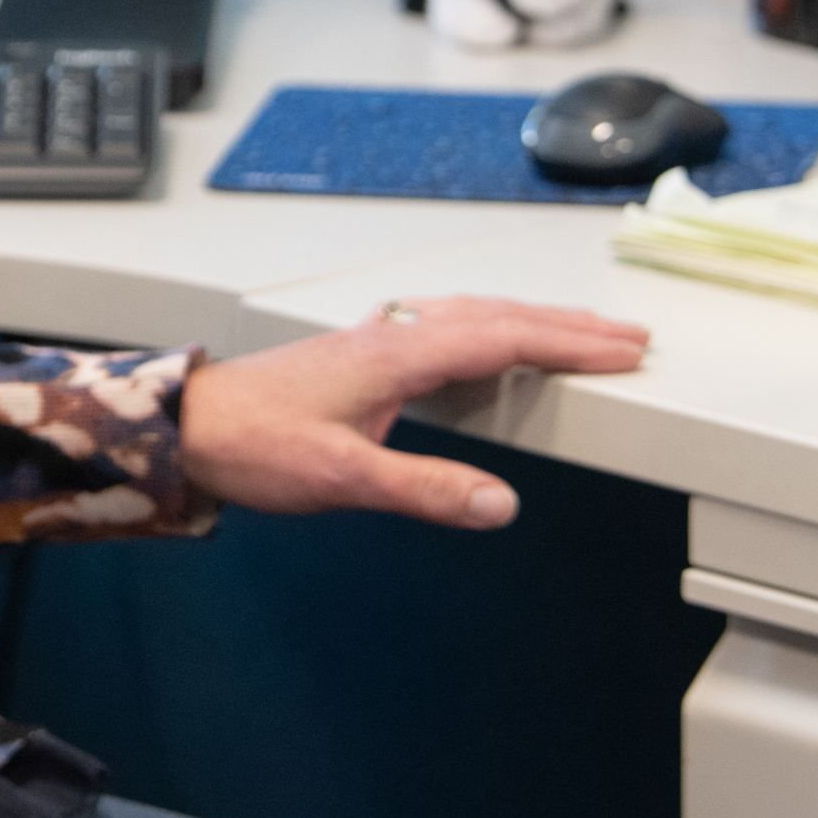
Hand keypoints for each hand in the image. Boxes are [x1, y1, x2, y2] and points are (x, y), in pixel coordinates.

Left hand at [175, 295, 649, 526]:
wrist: (188, 425)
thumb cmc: (252, 444)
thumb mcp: (342, 478)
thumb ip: (425, 489)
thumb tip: (500, 503)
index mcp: (395, 355)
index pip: (503, 338)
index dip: (569, 345)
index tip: (625, 352)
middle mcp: (390, 335)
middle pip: (497, 316)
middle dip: (567, 325)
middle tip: (629, 337)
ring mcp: (375, 339)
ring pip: (472, 314)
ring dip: (532, 320)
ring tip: (580, 333)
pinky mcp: (362, 352)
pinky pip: (445, 323)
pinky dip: (489, 324)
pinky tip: (491, 338)